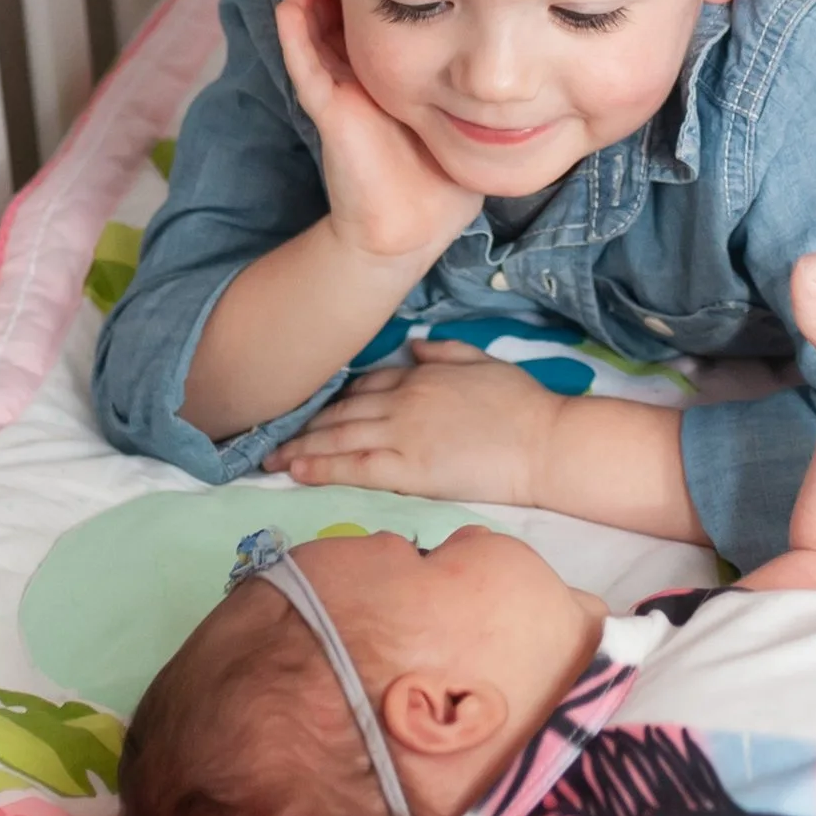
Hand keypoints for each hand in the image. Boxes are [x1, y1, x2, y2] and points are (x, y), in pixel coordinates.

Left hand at [268, 345, 552, 503]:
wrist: (544, 442)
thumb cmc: (523, 404)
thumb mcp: (484, 361)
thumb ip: (445, 352)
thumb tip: (415, 345)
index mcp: (421, 376)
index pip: (366, 385)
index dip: (336, 398)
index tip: (313, 409)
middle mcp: (403, 401)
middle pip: (342, 411)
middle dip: (305, 424)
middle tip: (272, 436)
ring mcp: (403, 434)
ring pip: (339, 437)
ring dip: (302, 446)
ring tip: (272, 457)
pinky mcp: (409, 470)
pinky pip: (354, 466)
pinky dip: (321, 467)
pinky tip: (296, 470)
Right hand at [275, 0, 481, 271]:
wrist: (412, 226)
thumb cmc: (440, 170)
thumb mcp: (462, 104)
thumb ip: (477, 68)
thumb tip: (524, 26)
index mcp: (389, 64)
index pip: (374, 4)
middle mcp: (359, 69)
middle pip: (337, 5)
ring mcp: (339, 88)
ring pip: (313, 28)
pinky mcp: (330, 112)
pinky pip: (307, 68)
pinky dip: (296, 35)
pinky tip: (290, 3)